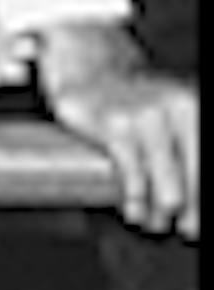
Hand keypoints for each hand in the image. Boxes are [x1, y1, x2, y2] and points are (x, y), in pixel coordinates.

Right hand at [36, 22, 198, 237]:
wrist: (88, 61)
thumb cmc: (133, 96)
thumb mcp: (171, 112)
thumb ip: (186, 149)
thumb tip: (192, 200)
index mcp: (195, 109)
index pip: (205, 168)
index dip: (204, 202)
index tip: (198, 223)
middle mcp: (177, 110)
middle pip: (195, 183)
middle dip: (190, 214)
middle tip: (184, 228)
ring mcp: (145, 117)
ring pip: (168, 188)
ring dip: (160, 215)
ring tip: (154, 223)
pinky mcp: (115, 126)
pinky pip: (133, 178)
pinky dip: (135, 201)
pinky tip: (134, 210)